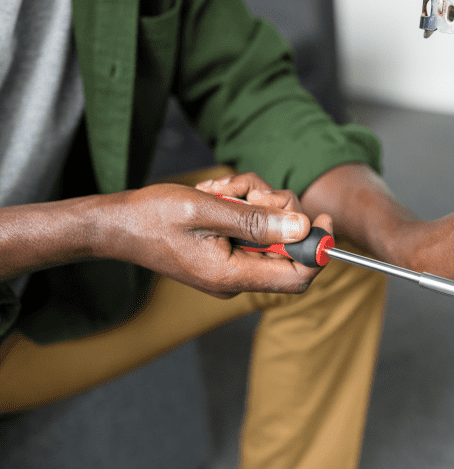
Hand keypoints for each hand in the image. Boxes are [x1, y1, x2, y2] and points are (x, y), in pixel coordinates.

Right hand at [99, 177, 332, 297]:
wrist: (116, 224)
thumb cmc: (152, 217)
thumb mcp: (207, 210)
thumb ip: (256, 221)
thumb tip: (302, 229)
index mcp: (232, 276)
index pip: (297, 276)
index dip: (318, 249)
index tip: (323, 218)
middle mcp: (236, 277)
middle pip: (287, 247)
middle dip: (278, 211)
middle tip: (250, 192)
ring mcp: (232, 266)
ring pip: (271, 230)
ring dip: (255, 201)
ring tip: (223, 191)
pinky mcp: (227, 252)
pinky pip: (252, 227)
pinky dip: (242, 205)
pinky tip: (218, 195)